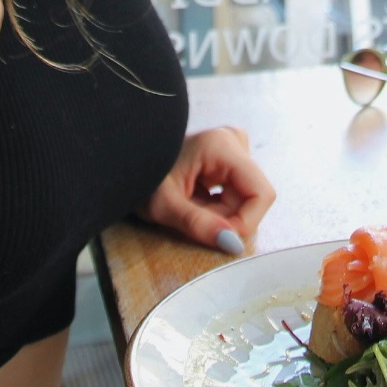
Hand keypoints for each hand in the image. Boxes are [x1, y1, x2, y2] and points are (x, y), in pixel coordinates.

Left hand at [137, 127, 275, 254]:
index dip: (246, 222)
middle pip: (251, 198)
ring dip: (220, 214)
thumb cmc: (139, 176)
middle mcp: (233, 142)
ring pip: (244, 198)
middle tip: (191, 217)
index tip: (219, 236)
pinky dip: (217, 206)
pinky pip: (236, 193)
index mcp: (223, 146)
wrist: (125, 160)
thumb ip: (198, 224)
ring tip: (189, 207)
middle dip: (226, 218)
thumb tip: (233, 244)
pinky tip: (195, 200)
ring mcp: (232, 148)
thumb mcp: (164, 206)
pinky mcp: (228, 158)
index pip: (261, 194)